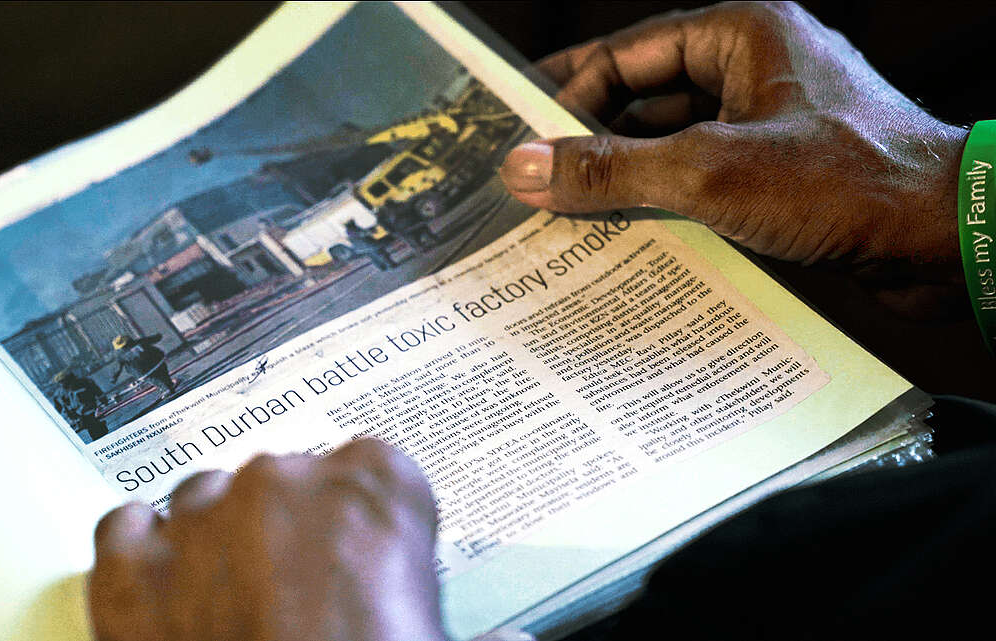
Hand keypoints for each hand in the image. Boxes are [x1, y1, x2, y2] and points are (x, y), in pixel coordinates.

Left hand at [89, 440, 447, 640]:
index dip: (372, 518)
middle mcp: (286, 486)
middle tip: (307, 595)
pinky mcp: (129, 568)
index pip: (378, 468)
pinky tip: (169, 582)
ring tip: (238, 595)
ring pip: (208, 494)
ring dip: (219, 535)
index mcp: (376, 491)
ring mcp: (202, 520)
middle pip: (291, 478)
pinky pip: (127, 526)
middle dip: (296, 528)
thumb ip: (493, 635)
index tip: (370, 553)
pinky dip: (143, 549)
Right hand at [500, 2, 967, 315]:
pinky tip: (625, 241)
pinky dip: (663, 209)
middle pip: (645, 100)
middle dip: (590, 142)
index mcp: (741, 36)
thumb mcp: (709, 173)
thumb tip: (527, 166)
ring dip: (624, 181)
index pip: (627, 53)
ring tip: (567, 217)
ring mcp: (768, 128)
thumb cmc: (849, 183)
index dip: (567, 91)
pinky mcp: (779, 178)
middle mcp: (753, 74)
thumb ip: (611, 168)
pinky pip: (700, 184)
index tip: (520, 134)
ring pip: (671, 147)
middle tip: (535, 181)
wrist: (947, 240)